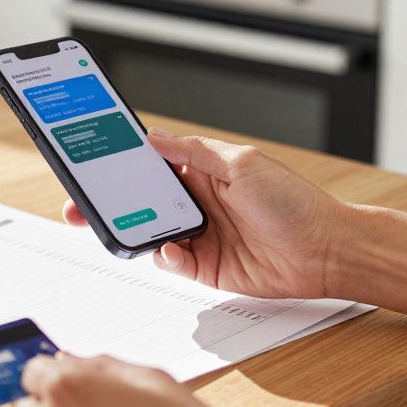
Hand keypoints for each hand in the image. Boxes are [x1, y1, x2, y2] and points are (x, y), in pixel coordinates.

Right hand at [62, 131, 349, 299]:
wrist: (326, 252)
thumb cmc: (295, 203)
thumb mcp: (241, 163)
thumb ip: (193, 152)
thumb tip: (153, 138)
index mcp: (202, 172)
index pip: (151, 164)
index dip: (120, 164)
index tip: (91, 161)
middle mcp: (197, 203)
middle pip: (139, 201)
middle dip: (108, 203)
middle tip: (80, 204)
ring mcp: (200, 235)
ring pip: (148, 234)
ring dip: (133, 231)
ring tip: (125, 228)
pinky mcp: (205, 267)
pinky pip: (170, 263)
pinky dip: (165, 257)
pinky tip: (176, 250)